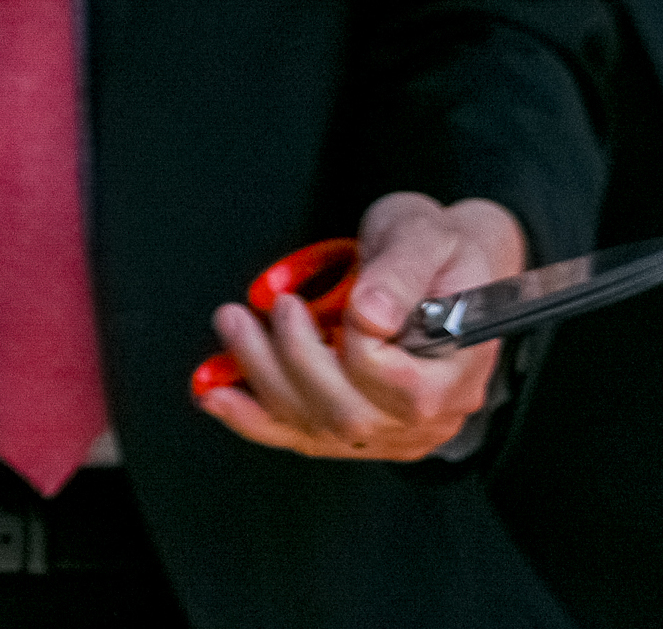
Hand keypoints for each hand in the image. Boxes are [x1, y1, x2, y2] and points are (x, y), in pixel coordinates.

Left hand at [196, 192, 528, 463]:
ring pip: (318, 428)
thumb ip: (400, 275)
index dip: (356, 345)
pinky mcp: (357, 422)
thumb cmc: (441, 248)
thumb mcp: (428, 238)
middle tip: (269, 306)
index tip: (344, 301)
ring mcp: (391, 426)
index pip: (399, 387)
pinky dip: (253, 416)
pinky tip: (215, 393)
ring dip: (261, 377)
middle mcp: (429, 414)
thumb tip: (369, 314)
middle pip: (351, 416)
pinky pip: (302, 434)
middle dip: (292, 359)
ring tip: (233, 323)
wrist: (443, 261)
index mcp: (457, 372)